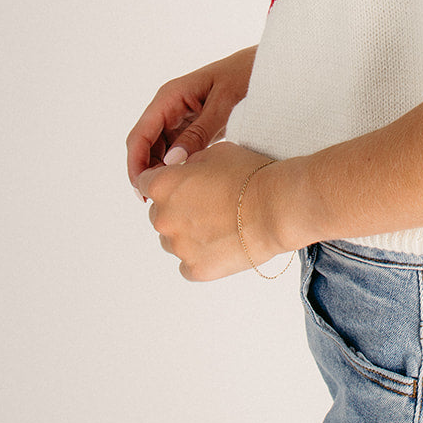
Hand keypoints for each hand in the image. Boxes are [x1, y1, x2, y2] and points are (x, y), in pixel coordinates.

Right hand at [126, 46, 257, 190]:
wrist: (268, 66)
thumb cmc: (247, 76)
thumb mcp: (224, 104)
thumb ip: (199, 132)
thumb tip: (171, 162)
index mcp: (170, 96)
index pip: (140, 134)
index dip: (135, 163)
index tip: (141, 188)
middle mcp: (170, 106)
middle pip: (146, 144)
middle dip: (146, 171)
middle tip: (155, 199)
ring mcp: (181, 115)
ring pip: (160, 148)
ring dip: (162, 169)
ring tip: (172, 194)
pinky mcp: (195, 124)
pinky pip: (177, 147)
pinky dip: (178, 164)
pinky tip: (187, 181)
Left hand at [137, 141, 290, 280]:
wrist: (276, 207)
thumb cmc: (250, 175)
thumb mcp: (215, 153)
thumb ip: (190, 163)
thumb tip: (183, 172)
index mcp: (163, 186)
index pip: (146, 183)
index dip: (165, 181)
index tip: (179, 184)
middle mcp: (164, 218)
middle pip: (159, 213)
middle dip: (176, 208)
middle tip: (206, 204)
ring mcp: (178, 247)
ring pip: (171, 240)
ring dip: (186, 233)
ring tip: (217, 224)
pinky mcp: (195, 269)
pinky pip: (187, 263)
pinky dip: (199, 255)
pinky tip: (220, 243)